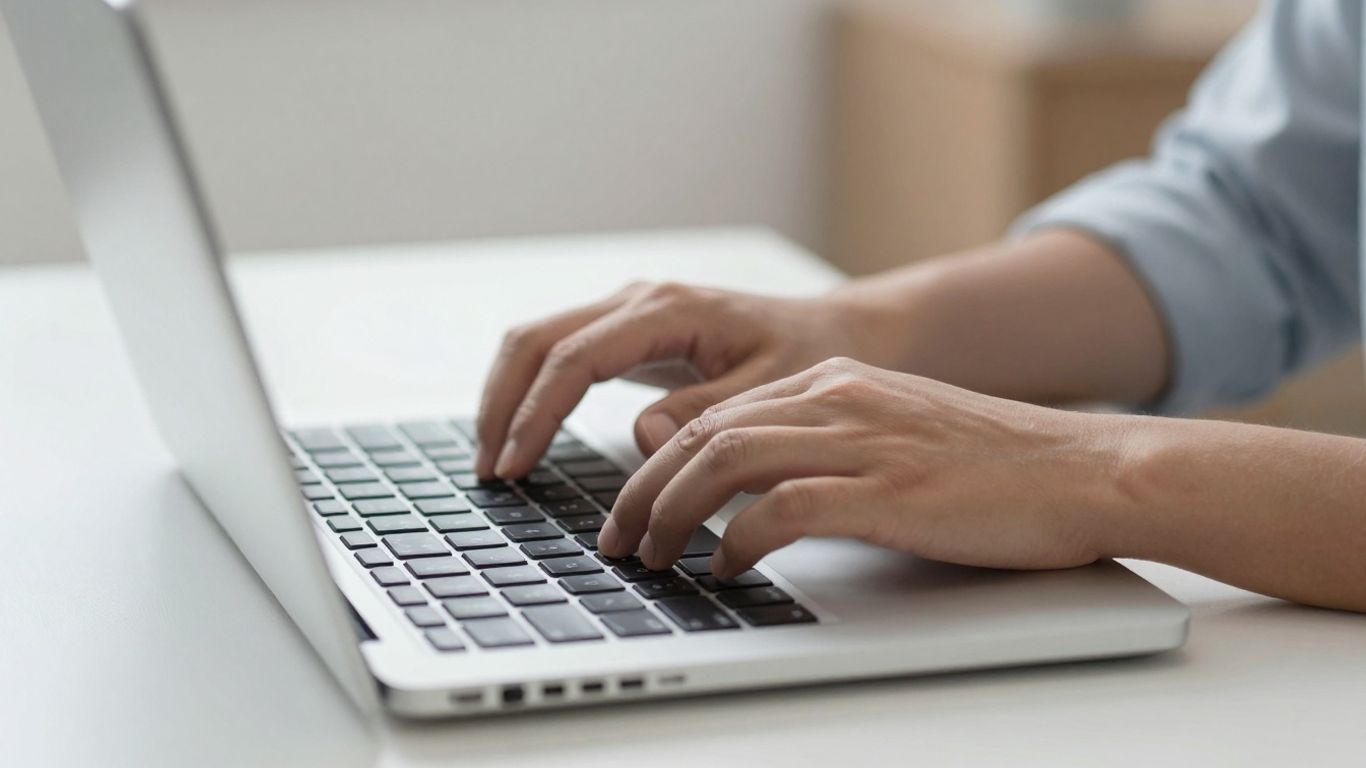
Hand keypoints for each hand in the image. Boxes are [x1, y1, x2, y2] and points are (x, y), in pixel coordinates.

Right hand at [475, 282, 875, 478]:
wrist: (833, 331)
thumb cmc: (808, 357)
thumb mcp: (772, 392)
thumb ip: (708, 413)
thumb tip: (644, 437)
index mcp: (670, 310)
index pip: (575, 359)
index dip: (537, 413)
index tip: (515, 465)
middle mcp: (639, 301)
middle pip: (536, 340)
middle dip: (502, 404)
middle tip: (490, 471)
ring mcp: (629, 312)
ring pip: (538, 341)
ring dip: (507, 397)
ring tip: (495, 461)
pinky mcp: (628, 333)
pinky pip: (559, 354)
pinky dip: (532, 392)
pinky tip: (524, 436)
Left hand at [598, 357, 1123, 577]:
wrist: (1085, 469)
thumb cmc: (996, 467)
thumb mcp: (895, 435)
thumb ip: (826, 445)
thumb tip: (757, 492)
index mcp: (836, 381)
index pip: (717, 412)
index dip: (659, 462)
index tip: (634, 505)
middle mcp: (838, 398)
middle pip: (703, 434)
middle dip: (644, 490)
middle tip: (618, 539)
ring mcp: (863, 440)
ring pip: (725, 460)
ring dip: (672, 513)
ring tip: (653, 556)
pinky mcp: (888, 490)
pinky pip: (783, 508)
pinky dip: (739, 539)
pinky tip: (727, 567)